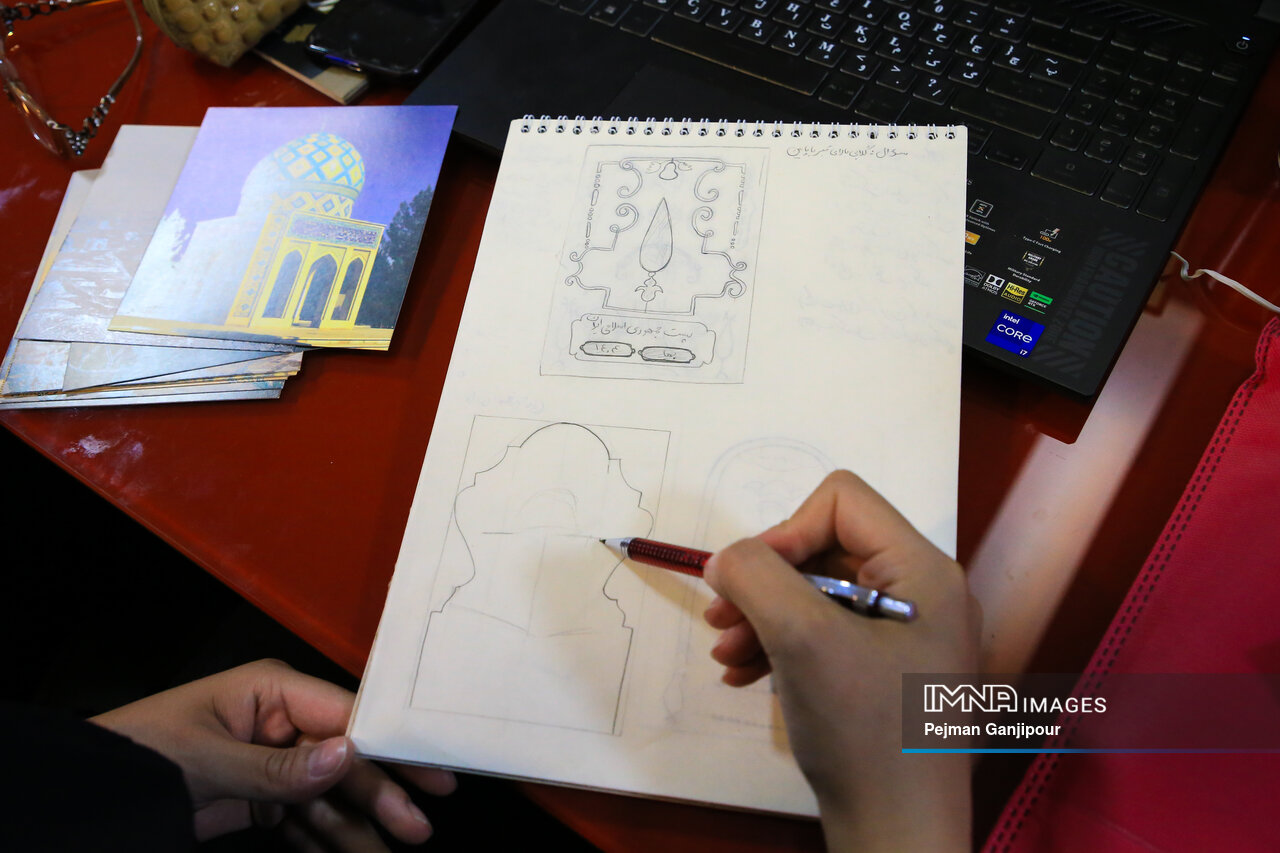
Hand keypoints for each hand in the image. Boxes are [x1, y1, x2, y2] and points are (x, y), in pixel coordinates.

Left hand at [91, 659, 455, 849]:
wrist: (88, 792)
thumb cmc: (140, 754)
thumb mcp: (208, 760)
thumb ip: (279, 766)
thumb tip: (347, 756)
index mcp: (272, 691)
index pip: (345, 715)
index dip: (389, 746)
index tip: (429, 774)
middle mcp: (281, 722)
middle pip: (344, 759)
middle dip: (380, 794)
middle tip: (417, 829)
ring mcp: (273, 761)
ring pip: (330, 794)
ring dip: (355, 826)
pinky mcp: (261, 797)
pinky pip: (305, 817)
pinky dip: (323, 837)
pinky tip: (349, 852)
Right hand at [702, 471, 979, 852]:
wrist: (898, 834)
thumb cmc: (864, 733)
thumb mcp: (804, 639)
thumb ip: (758, 577)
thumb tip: (728, 556)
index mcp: (924, 571)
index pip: (843, 501)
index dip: (786, 530)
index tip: (749, 580)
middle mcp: (923, 594)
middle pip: (826, 547)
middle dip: (767, 581)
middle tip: (720, 620)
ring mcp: (908, 635)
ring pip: (818, 592)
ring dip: (764, 615)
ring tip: (727, 655)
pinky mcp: (888, 671)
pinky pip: (826, 632)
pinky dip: (782, 645)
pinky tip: (748, 677)